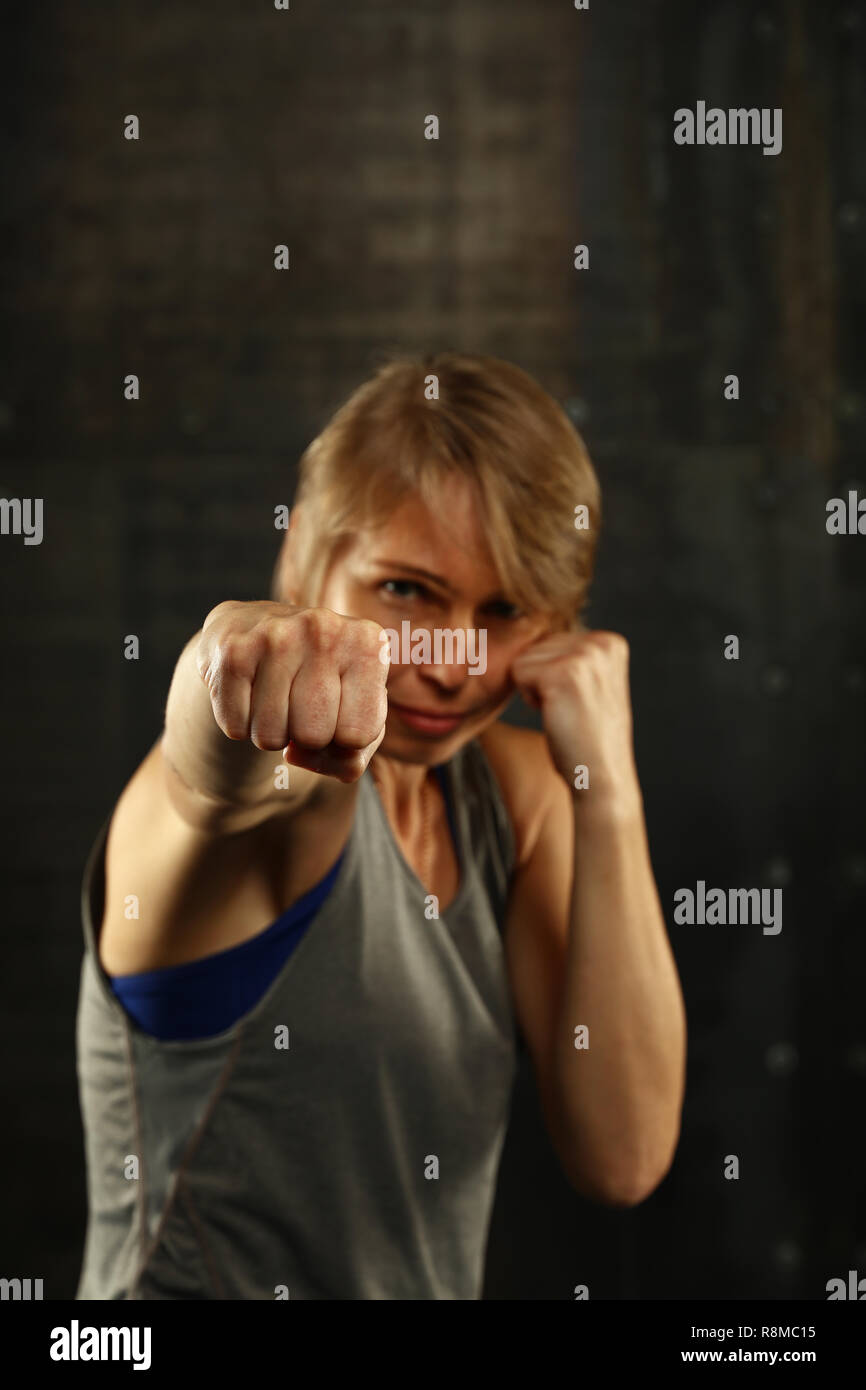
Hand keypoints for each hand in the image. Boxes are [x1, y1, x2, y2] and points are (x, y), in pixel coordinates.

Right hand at [196, 600, 388, 781]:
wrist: (254, 625)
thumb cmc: (318, 680)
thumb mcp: (353, 712)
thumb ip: (351, 758)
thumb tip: (296, 755)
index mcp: (368, 643)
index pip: (359, 736)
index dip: (343, 740)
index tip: (337, 711)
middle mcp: (325, 629)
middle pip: (314, 737)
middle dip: (305, 737)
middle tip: (300, 705)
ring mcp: (275, 635)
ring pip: (270, 737)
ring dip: (271, 733)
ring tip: (274, 698)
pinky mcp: (232, 650)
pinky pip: (236, 727)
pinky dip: (240, 724)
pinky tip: (248, 692)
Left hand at [510, 628, 640, 813]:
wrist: (600, 776)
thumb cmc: (587, 736)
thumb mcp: (590, 682)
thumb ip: (572, 654)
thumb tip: (529, 628)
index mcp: (611, 642)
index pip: (550, 641)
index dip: (553, 675)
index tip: (578, 700)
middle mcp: (601, 642)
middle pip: (535, 647)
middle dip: (542, 680)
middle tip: (570, 709)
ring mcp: (584, 656)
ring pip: (524, 660)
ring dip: (535, 690)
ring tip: (565, 712)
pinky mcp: (563, 673)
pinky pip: (518, 673)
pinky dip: (530, 699)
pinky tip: (557, 715)